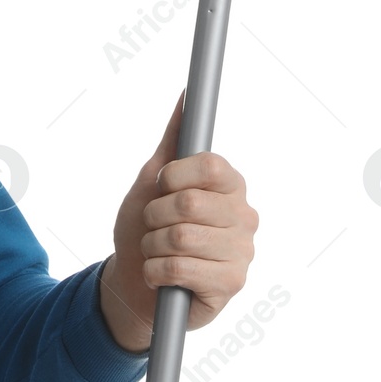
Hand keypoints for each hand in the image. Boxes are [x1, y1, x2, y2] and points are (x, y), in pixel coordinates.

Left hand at [98, 90, 257, 353]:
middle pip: (189, 203)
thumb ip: (173, 140)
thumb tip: (186, 96)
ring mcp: (242, 253)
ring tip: (157, 251)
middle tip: (154, 225)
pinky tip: (162, 275)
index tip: (161, 186)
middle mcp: (244, 217)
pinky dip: (155, 271)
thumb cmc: (146, 228)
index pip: (211, 165)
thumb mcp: (152, 181)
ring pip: (181, 238)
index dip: (174, 176)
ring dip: (152, 245)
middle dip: (154, 215)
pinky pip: (179, 269)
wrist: (136, 283)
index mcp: (230, 187)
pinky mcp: (231, 285)